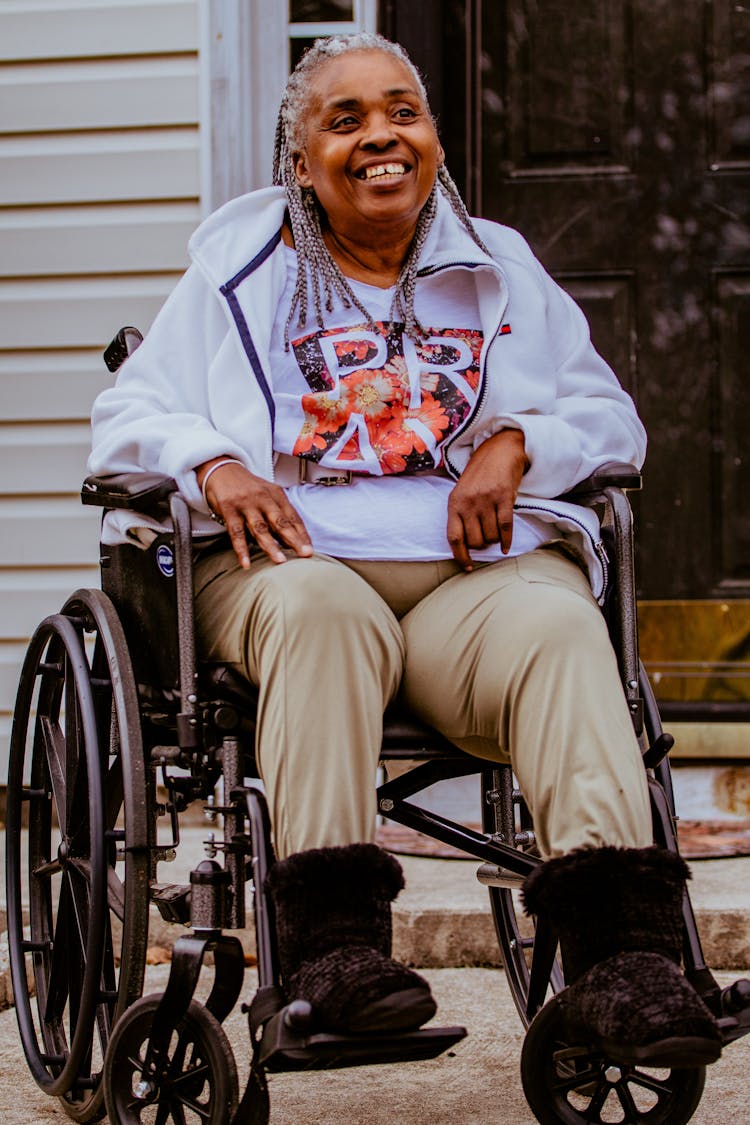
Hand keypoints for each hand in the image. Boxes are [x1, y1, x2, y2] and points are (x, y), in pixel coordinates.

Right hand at [196, 458, 312, 568]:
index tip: (310, 550)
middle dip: (294, 539)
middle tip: (305, 553)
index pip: (293, 517)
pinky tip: (246, 563)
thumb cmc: (247, 487)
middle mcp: (263, 499)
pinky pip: (236, 532)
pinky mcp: (229, 510)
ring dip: (271, 546)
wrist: (221, 469)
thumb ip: (278, 516)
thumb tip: (292, 541)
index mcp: (276, 495)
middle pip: (281, 522)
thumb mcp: (267, 495)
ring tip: (280, 561)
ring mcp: (246, 504)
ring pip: (260, 528)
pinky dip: (241, 549)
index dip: (303, 534)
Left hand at [446, 429, 528, 569]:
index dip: (460, 556)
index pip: (454, 537)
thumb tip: (464, 546)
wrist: (499, 451)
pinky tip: (506, 548)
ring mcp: (487, 500)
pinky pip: (506, 528)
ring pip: (491, 536)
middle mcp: (469, 502)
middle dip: (481, 546)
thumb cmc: (479, 476)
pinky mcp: (504, 497)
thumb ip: (460, 516)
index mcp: (454, 503)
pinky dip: (507, 542)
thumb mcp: (462, 493)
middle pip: (475, 541)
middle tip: (485, 539)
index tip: (467, 566)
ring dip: (494, 540)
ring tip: (495, 533)